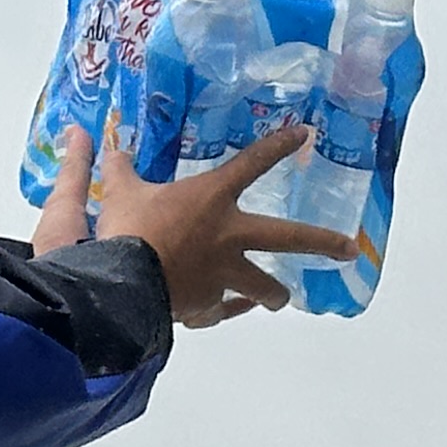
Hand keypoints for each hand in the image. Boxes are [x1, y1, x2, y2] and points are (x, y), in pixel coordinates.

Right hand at [35, 123, 360, 326]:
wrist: (117, 286)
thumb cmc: (125, 230)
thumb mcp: (119, 191)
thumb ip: (117, 168)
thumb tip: (98, 141)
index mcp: (213, 198)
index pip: (252, 163)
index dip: (278, 146)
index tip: (305, 134)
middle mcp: (229, 236)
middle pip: (289, 238)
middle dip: (323, 242)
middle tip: (349, 249)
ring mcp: (223, 275)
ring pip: (263, 287)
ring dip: (274, 292)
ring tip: (281, 298)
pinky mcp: (206, 306)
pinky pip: (223, 310)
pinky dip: (226, 310)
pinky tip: (232, 311)